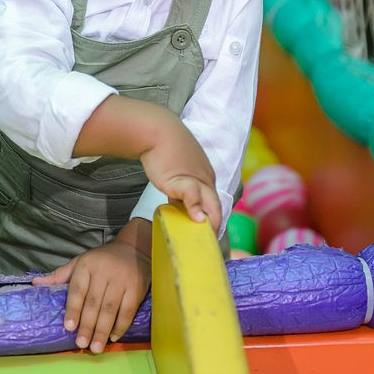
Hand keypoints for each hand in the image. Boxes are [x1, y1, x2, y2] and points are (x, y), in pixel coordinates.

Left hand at [32, 236, 150, 353]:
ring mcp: (122, 280)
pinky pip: (128, 310)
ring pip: (110, 308)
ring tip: (95, 347)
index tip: (69, 327)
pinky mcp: (136, 288)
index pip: (78, 289)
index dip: (73, 309)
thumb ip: (60, 275)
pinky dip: (120, 326)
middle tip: (81, 344)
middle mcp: (104, 272)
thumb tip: (36, 284)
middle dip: (87, 325)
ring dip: (102, 330)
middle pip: (94, 302)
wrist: (134, 249)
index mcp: (87, 265)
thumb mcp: (80, 262)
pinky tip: (113, 337)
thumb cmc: (102, 260)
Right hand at [73, 96, 221, 234]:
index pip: (213, 200)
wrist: (156, 130)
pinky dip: (196, 209)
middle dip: (215, 226)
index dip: (212, 217)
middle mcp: (205, 178)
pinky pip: (193, 196)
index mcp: (205, 175)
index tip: (207, 231)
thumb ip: (182, 189)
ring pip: (210, 204)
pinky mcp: (181, 180)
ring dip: (209, 223)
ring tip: (205, 238)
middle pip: (216, 206)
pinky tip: (194, 220)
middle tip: (210, 244)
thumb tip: (184, 208)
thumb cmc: (164, 147)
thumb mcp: (176, 171)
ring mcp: (195, 179)